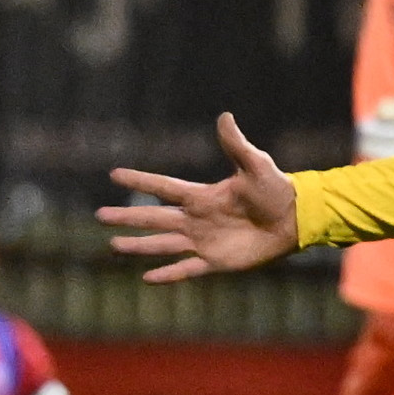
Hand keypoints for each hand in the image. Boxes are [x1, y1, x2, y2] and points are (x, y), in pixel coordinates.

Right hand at [99, 113, 300, 284]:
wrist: (295, 220)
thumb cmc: (275, 189)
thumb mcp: (255, 165)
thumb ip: (236, 145)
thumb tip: (225, 116)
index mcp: (201, 195)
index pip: (163, 187)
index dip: (140, 181)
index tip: (115, 174)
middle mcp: (196, 218)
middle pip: (154, 217)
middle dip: (127, 217)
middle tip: (99, 215)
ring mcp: (203, 241)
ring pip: (163, 244)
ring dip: (139, 245)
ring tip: (113, 245)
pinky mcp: (216, 261)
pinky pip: (186, 269)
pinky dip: (168, 274)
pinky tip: (147, 278)